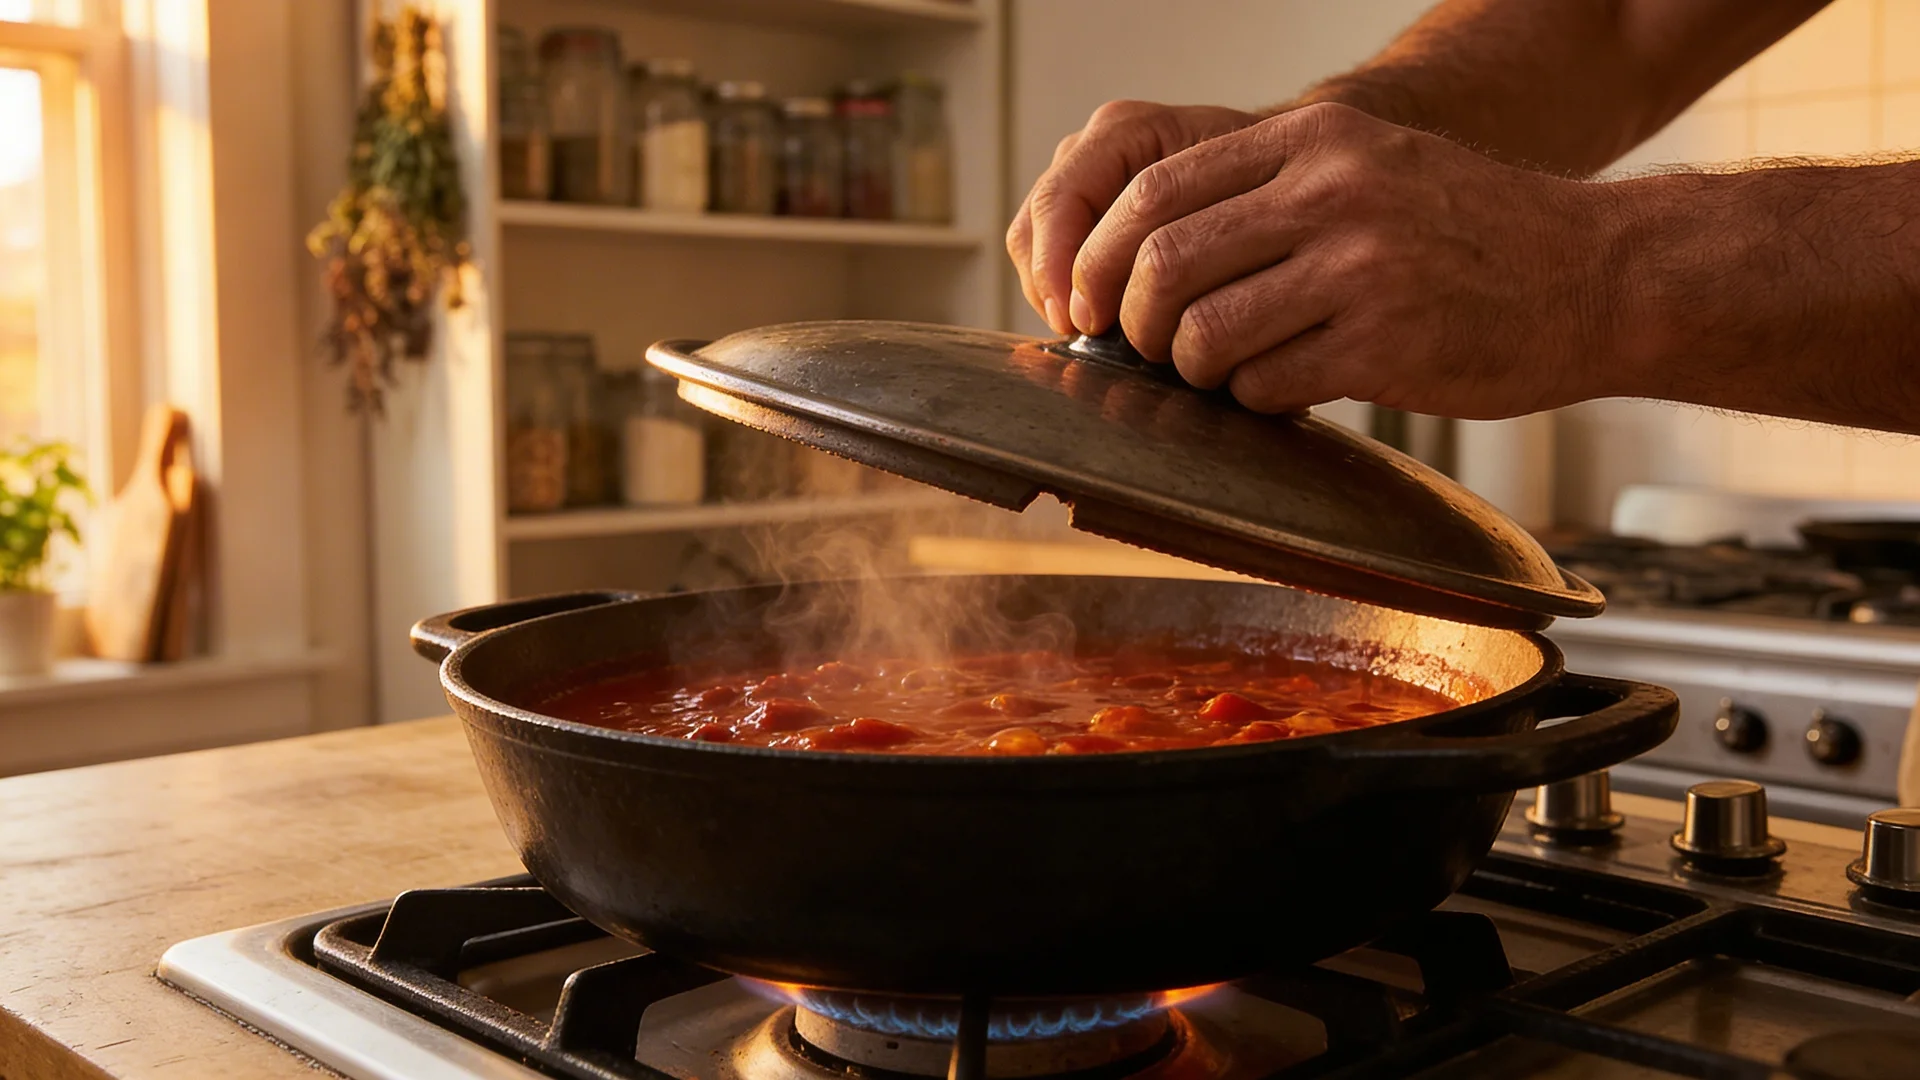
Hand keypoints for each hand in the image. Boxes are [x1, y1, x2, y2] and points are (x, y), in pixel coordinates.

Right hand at [1007, 101, 1262, 333]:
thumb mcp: (1244, 203)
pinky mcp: (1081, 215)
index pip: (1062, 199)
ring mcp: (1081, 180)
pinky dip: (1063, 293)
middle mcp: (1094, 148)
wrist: (1277, 175)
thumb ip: (1191, 236)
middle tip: (1084, 335)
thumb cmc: (1267, 190)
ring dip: (1055, 293)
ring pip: (1031, 242)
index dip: (1059, 266)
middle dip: (1052, 285)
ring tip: (1090, 334)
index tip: (1083, 322)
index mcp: (1126, 132)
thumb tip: (1143, 307)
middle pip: (1039, 222)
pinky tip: (1097, 323)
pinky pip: (1045, 257)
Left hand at [1061, 102, 1623, 417]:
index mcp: (1317, 140)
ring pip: (1205, 332)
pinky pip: (1267, 385)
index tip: (1091, 299)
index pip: (1157, 191)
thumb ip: (1270, 193)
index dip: (1102, 256)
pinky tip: (1284, 390)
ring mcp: (1359, 268)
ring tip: (1221, 374)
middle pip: (1164, 263)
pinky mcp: (1384, 345)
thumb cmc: (1472, 233)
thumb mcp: (1371, 168)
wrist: (1597, 275)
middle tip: (1146, 349)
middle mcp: (1333, 192)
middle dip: (1133, 321)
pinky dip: (1255, 400)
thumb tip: (1149, 254)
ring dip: (1192, 369)